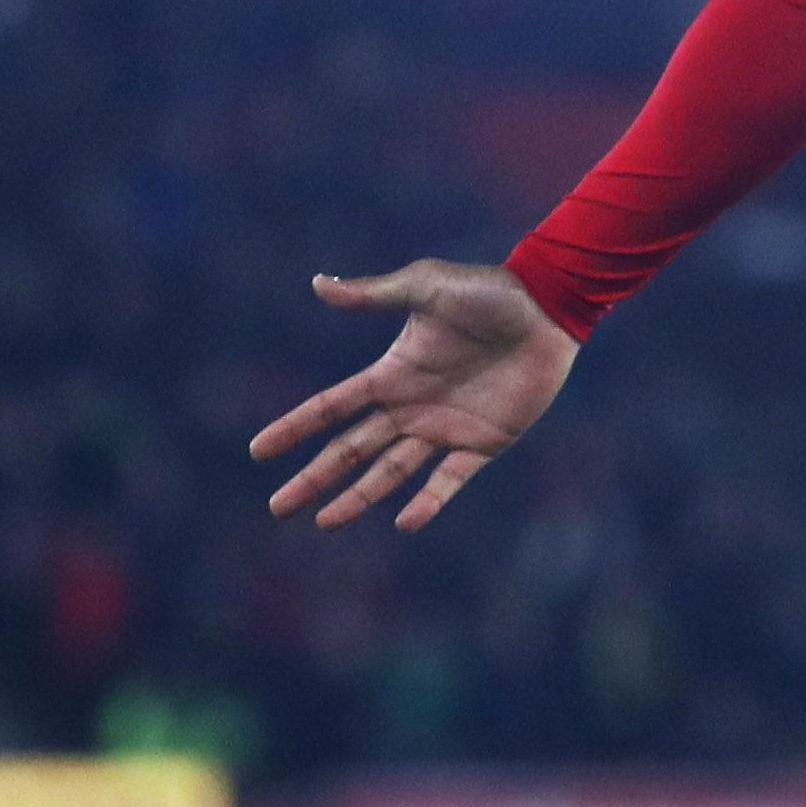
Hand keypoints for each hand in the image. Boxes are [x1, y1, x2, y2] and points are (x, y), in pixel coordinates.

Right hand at [249, 259, 578, 531]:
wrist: (546, 309)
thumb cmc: (487, 292)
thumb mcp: (425, 287)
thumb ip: (373, 295)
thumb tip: (316, 284)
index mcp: (391, 373)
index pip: (330, 409)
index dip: (294, 429)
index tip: (258, 451)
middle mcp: (410, 407)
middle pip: (350, 451)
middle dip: (314, 479)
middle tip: (279, 507)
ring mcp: (444, 428)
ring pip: (390, 473)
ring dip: (357, 498)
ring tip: (324, 522)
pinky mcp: (483, 443)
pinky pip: (449, 480)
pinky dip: (428, 502)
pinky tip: (404, 522)